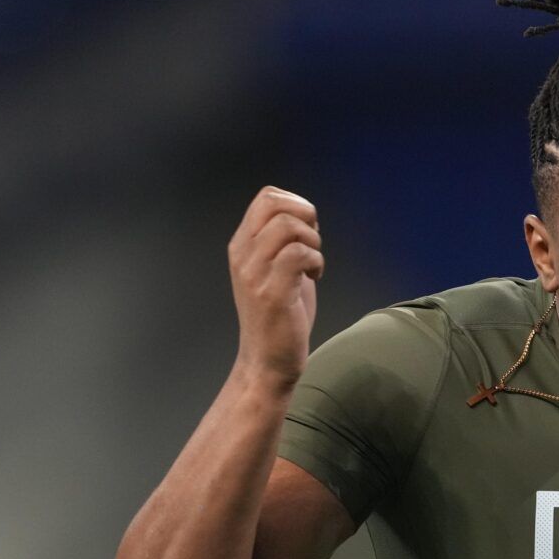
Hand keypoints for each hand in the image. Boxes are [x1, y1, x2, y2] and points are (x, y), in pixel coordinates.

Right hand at [227, 186, 322, 387]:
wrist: (267, 360)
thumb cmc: (278, 315)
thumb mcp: (273, 268)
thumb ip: (283, 241)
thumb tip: (305, 217)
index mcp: (242, 245)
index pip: (266, 197)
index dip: (296, 204)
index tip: (307, 231)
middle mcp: (243, 255)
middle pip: (276, 204)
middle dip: (306, 217)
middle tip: (312, 244)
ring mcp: (254, 274)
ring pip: (288, 227)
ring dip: (313, 242)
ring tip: (312, 265)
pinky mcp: (272, 293)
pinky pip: (298, 255)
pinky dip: (316, 261)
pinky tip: (314, 278)